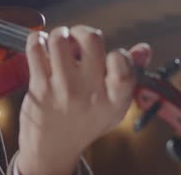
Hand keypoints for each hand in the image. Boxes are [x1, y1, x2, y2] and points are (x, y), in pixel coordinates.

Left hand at [17, 25, 151, 174]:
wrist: (53, 149)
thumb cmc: (85, 122)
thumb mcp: (114, 107)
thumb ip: (129, 76)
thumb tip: (144, 48)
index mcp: (115, 98)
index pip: (123, 62)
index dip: (117, 51)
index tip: (108, 56)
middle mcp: (90, 93)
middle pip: (91, 39)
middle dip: (82, 32)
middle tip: (76, 40)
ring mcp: (63, 89)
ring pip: (60, 39)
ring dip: (58, 34)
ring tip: (58, 43)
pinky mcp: (39, 87)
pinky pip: (36, 49)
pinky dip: (36, 40)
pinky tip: (41, 46)